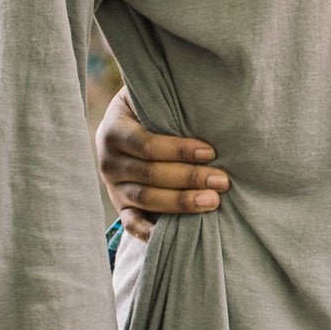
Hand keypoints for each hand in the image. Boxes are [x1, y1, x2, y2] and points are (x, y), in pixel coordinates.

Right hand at [95, 83, 226, 241]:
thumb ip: (170, 100)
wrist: (130, 121)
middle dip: (189, 178)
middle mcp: (108, 160)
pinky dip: (149, 231)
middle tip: (222, 181)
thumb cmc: (153, 106)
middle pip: (149, 174)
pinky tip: (174, 233)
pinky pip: (131, 223)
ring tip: (212, 201)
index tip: (211, 152)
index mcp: (114, 128)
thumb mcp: (153, 96)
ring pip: (145, 199)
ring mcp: (112, 186)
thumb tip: (209, 101)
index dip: (179, 150)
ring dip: (180, 202)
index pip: (147, 144)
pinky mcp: (120, 206)